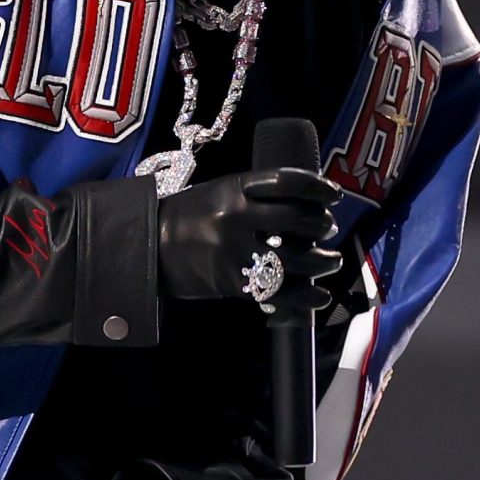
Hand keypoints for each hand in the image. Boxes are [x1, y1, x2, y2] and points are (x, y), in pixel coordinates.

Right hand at [157, 164, 341, 308]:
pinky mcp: (232, 282)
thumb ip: (254, 197)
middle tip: (328, 230)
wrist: (146, 247)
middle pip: (298, 220)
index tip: (333, 195)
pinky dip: (306, 297)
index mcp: (235, 188)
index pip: (288, 182)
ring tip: (330, 261)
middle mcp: (237, 217)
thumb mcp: (218, 193)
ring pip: (296, 259)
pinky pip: (279, 292)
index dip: (317, 188)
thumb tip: (299, 206)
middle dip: (321, 226)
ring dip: (322, 262)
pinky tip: (318, 295)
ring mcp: (235, 251)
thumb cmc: (187, 218)